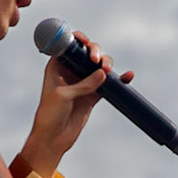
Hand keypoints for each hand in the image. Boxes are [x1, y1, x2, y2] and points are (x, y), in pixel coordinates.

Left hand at [17, 30, 131, 176]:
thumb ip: (83, 84)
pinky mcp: (93, 95)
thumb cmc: (50, 114)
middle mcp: (70, 71)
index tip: (85, 42)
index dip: (77, 40)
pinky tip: (127, 76)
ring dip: (107, 64)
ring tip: (108, 70)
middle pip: (87, 53)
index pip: (68, 46)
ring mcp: (83, 82)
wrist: (53, 138)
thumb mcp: (64, 95)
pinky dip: (118, 80)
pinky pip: (108, 84)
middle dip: (95, 52)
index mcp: (57, 66)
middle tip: (97, 61)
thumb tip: (103, 74)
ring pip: (99, 67)